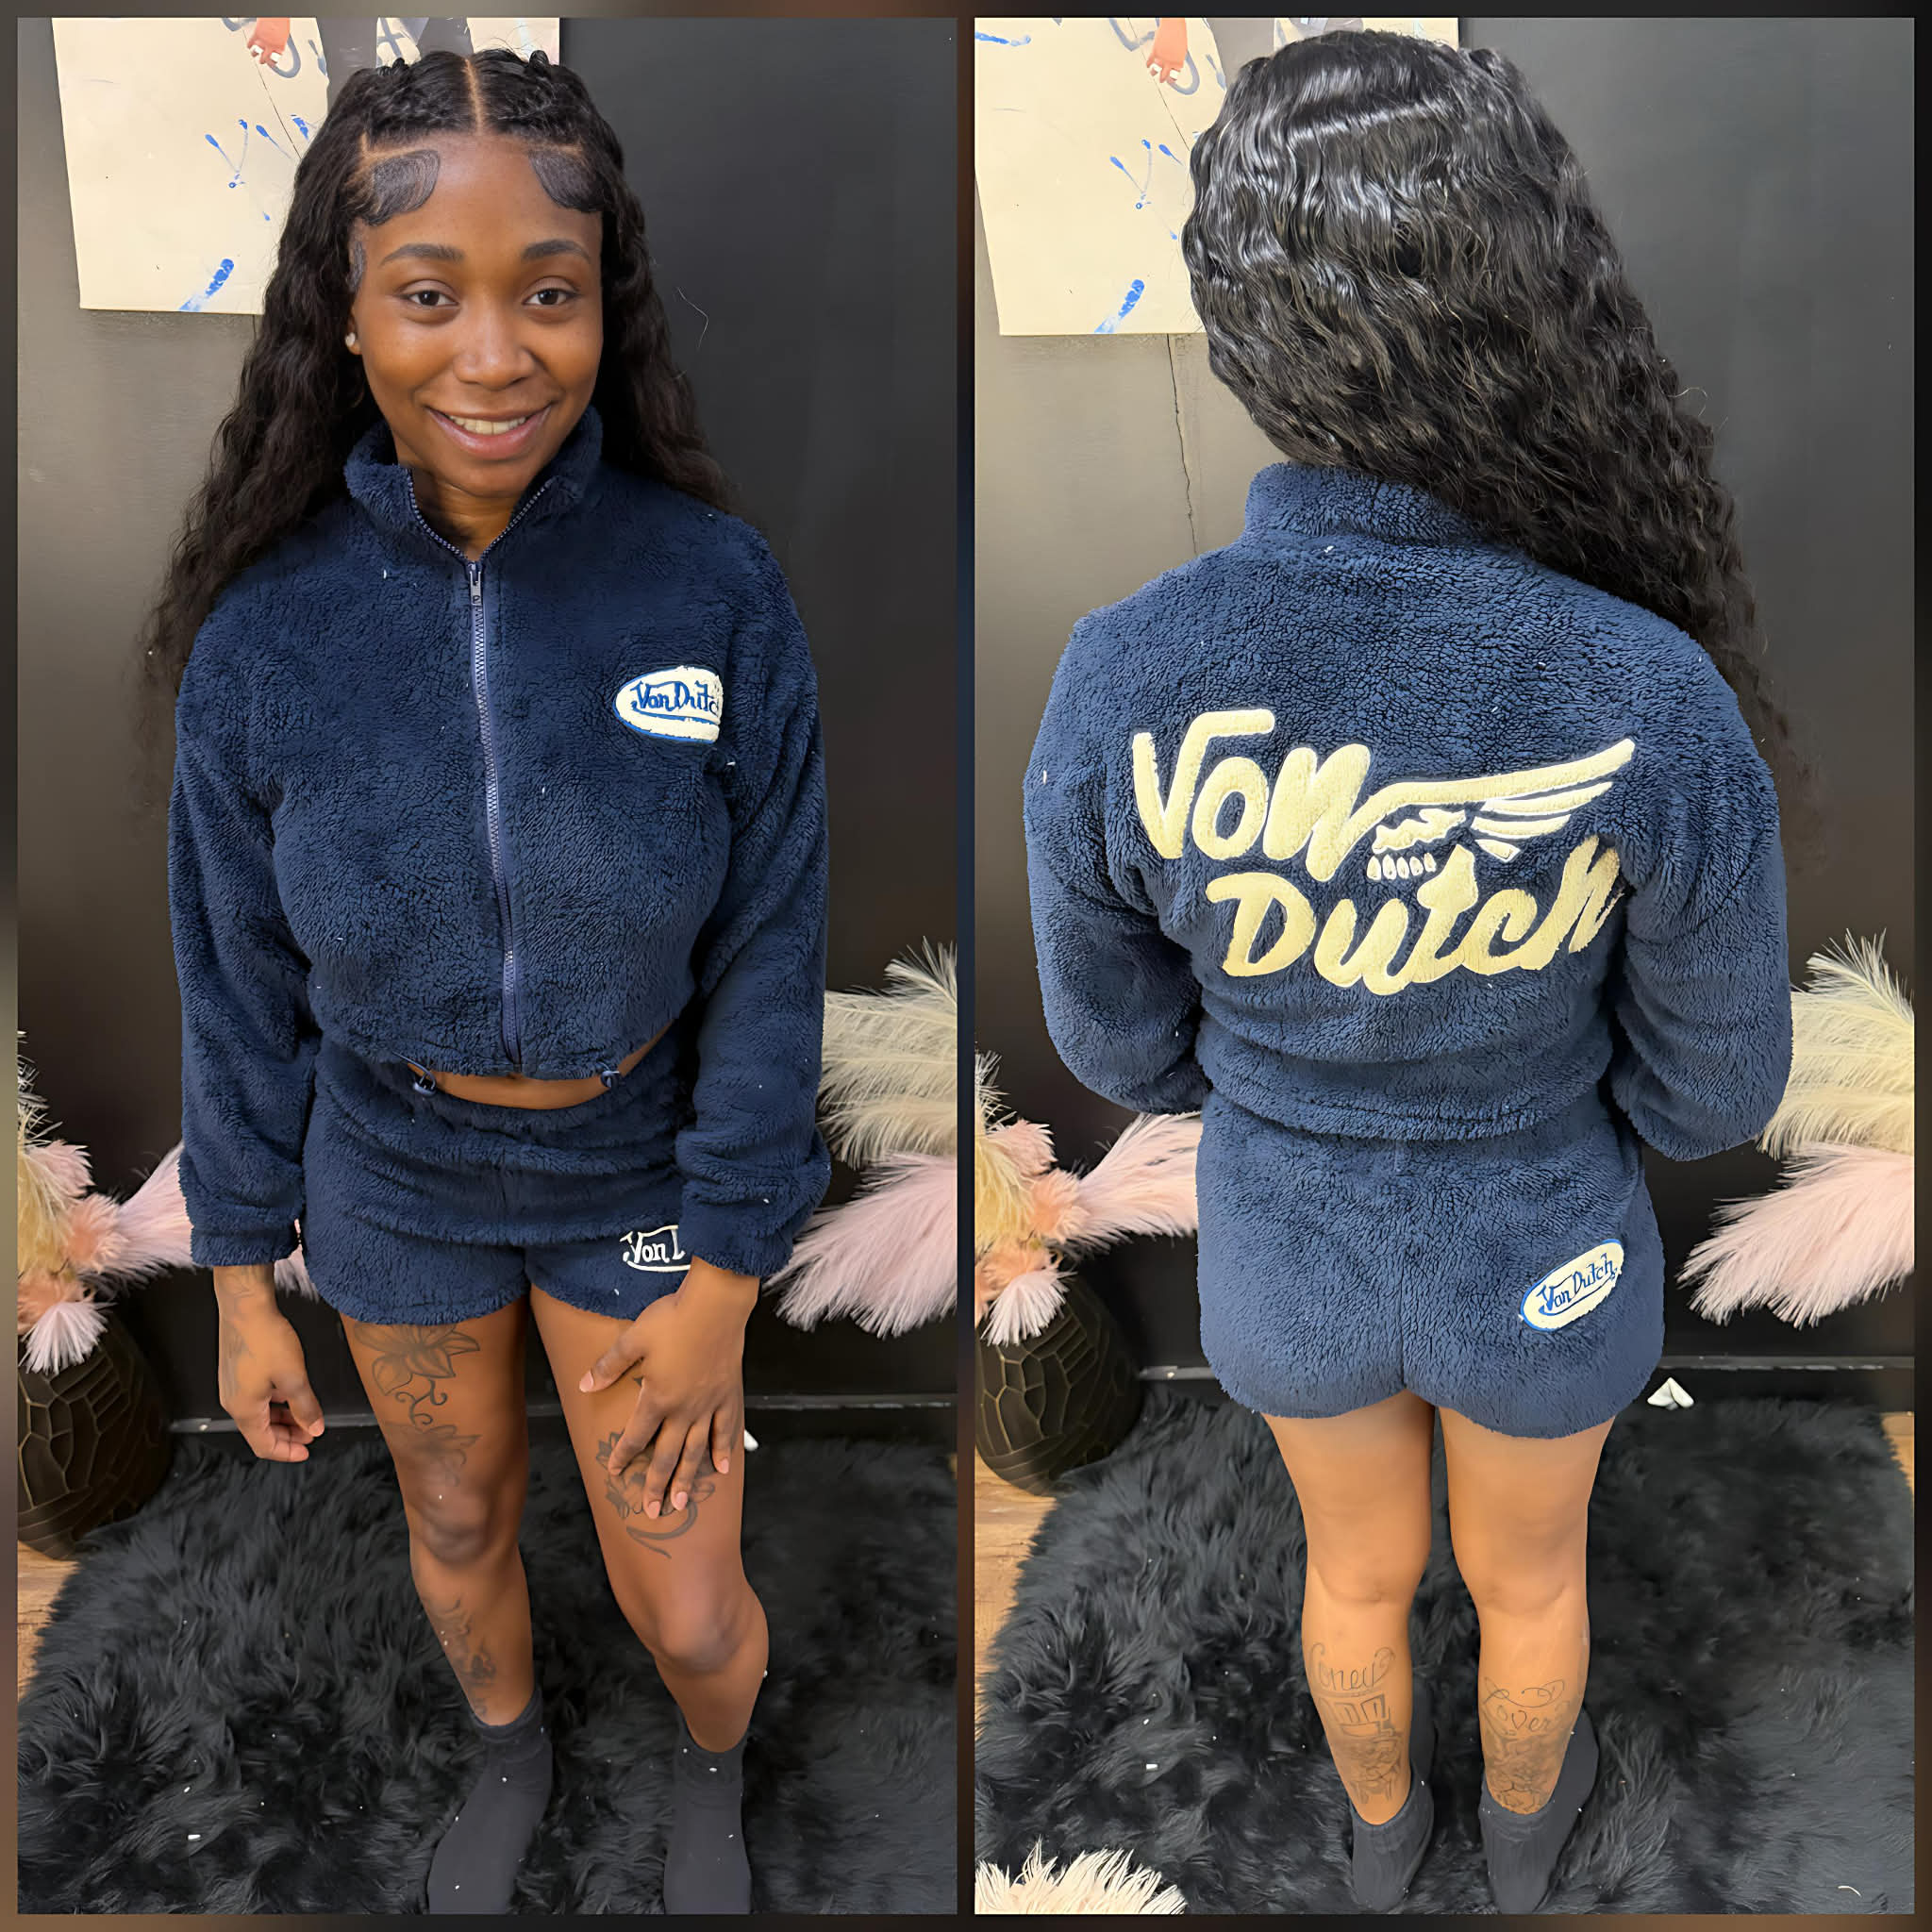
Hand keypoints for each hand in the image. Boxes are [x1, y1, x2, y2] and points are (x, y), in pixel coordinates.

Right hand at [214, 1268, 324, 1461]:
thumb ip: (305, 1406)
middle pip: (260, 1432)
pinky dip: (274, 1403)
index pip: (264, 1445)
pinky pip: (255, 1398)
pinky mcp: (235, 1372)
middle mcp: (233, 1402)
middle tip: (312, 1432)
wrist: (245, 1307)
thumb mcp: (293, 1377)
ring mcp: (232, 1387)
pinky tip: (291, 1394)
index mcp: (244, 1409)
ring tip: (306, 1415)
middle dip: (288, 1435)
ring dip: (282, 1418)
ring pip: (259, 1414)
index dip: (287, 1452)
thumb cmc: (266, 1339)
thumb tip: (315, 1428)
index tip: (307, 1451)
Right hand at [246, 18, 291, 64]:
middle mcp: (271, 46)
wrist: (276, 15)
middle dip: (262, 61)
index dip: (272, 62)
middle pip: (265, 58)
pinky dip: (249, 45)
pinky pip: (251, 42)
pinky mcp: (256, 34)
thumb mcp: (284, 36)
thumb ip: (279, 42)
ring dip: (254, 54)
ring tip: (253, 54)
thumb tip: (277, 45)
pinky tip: (248, 46)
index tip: (271, 63)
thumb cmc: (282, 22)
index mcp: (280, 47)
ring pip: (256, 52)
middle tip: (261, 61)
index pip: (275, 59)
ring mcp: (263, 40)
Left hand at [578, 1258, 758, 1519]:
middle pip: (668, 1455)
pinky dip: (724, 1451)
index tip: (614, 1472)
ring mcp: (709, 1405)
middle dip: (657, 1484)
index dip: (623, 1456)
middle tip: (652, 1511)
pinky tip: (722, 1470)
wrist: (717, 1304)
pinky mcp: (728, 1395)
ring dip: (688, 1479)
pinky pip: (726, 1430)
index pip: (636, 1436)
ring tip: (682, 1502)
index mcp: (657, 1397)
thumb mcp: (633, 1339)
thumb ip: (609, 1366)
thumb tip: (583, 1385)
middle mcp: (683, 1409)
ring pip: (696, 1450)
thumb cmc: (673, 1318)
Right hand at [1146, 16, 1186, 84]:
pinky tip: (1148, 64)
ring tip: (1153, 72)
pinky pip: (1149, 62)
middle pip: (1164, 76)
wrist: (1173, 25)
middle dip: (1162, 79)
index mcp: (1178, 63)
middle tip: (1161, 79)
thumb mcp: (1182, 50)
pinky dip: (1148, 64)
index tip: (1170, 80)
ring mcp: (1161, 59)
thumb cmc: (1179, 34)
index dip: (1172, 79)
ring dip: (1153, 72)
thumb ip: (1177, 58)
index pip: (1174, 76)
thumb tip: (1174, 64)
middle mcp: (1169, 63)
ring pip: (1155, 71)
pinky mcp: (1154, 53)